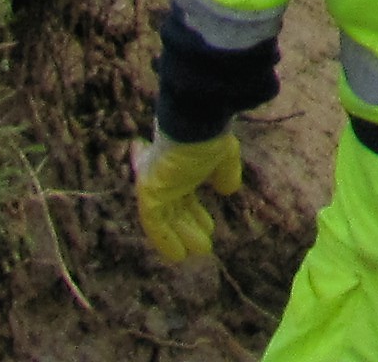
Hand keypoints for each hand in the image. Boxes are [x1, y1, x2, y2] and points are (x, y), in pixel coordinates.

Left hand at [132, 131, 243, 263]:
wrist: (195, 122)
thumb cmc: (209, 134)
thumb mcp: (223, 156)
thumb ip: (224, 173)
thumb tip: (228, 189)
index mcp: (180, 163)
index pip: (183, 193)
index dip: (194, 211)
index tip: (208, 225)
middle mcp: (164, 174)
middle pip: (176, 207)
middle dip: (191, 224)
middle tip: (206, 241)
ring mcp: (155, 183)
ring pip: (167, 217)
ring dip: (183, 235)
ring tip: (202, 250)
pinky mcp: (149, 192)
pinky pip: (154, 223)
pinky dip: (165, 240)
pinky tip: (179, 255)